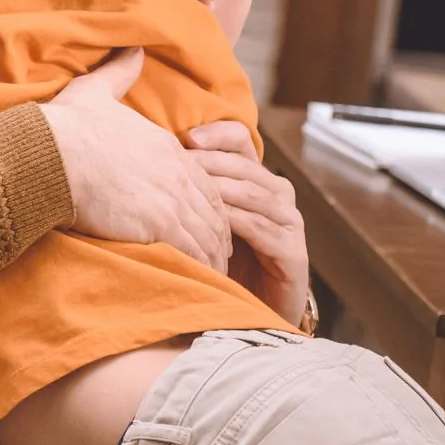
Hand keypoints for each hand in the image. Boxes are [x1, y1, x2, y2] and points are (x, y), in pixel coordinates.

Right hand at [39, 51, 230, 269]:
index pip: (205, 180)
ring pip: (210, 231)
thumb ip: (119, 73)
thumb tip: (134, 49)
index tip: (213, 220)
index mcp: (166, 147)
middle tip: (224, 252)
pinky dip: (203, 265)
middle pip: (214, 208)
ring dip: (216, 253)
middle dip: (221, 231)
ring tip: (217, 271)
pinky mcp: (160, 223)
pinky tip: (204, 278)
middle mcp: (176, 171)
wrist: (51, 154)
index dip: (212, 202)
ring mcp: (171, 198)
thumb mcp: (96, 90)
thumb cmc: (65, 127)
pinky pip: (194, 250)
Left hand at [190, 134, 311, 325]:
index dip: (216, 135)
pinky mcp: (292, 250)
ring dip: (219, 190)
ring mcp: (289, 221)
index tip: (186, 138)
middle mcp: (279, 194)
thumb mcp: (209, 220)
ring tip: (187, 189)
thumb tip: (153, 159)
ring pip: (252, 194)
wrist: (258, 309)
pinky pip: (260, 229)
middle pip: (244, 166)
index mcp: (259, 179)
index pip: (241, 141)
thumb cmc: (228, 261)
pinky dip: (233, 224)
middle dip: (210, 162)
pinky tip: (207, 224)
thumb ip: (194, 190)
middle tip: (177, 163)